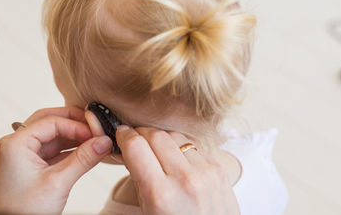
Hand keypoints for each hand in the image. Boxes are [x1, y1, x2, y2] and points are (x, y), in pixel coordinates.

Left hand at [0, 107, 112, 214]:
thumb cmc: (24, 212)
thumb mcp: (58, 183)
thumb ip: (84, 159)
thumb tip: (105, 141)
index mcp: (16, 144)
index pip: (51, 122)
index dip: (77, 125)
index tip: (97, 134)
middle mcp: (17, 145)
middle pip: (50, 121)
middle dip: (75, 123)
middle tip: (96, 126)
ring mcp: (24, 156)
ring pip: (53, 136)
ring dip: (75, 137)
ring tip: (96, 141)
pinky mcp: (32, 167)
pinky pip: (54, 150)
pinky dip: (71, 150)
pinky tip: (88, 152)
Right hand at [115, 126, 239, 214]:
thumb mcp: (148, 211)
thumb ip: (138, 179)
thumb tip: (128, 149)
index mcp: (161, 195)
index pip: (136, 147)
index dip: (125, 136)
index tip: (121, 134)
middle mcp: (185, 179)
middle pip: (156, 136)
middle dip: (142, 134)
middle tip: (136, 139)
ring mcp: (205, 172)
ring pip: (176, 136)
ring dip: (162, 139)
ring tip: (157, 150)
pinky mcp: (218, 168)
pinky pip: (193, 145)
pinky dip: (181, 147)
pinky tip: (177, 158)